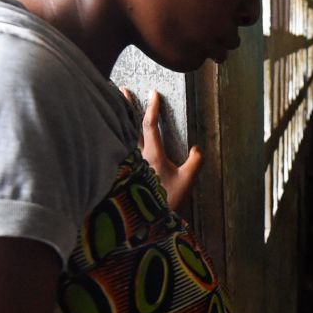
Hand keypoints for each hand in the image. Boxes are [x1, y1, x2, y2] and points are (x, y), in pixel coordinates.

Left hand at [129, 90, 202, 212]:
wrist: (150, 221)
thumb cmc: (169, 200)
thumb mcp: (187, 180)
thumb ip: (195, 162)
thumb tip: (197, 148)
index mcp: (153, 154)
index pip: (151, 126)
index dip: (153, 108)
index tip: (154, 93)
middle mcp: (138, 156)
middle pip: (130, 126)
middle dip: (128, 107)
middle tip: (123, 91)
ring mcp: (131, 164)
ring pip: (124, 137)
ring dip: (122, 121)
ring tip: (117, 109)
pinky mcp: (127, 173)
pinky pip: (122, 150)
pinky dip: (119, 138)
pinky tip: (115, 136)